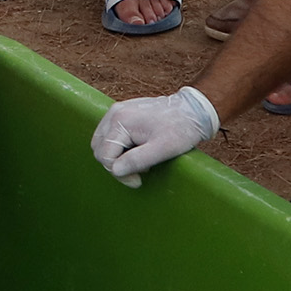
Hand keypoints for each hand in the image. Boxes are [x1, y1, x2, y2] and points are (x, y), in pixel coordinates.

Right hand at [88, 84, 218, 187]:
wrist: (192, 110)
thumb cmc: (180, 128)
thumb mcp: (162, 149)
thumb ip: (136, 160)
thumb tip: (115, 170)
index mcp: (121, 121)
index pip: (104, 156)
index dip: (119, 173)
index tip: (139, 179)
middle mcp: (114, 113)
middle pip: (99, 149)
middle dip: (116, 165)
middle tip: (139, 171)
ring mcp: (117, 112)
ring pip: (102, 143)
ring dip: (116, 157)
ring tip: (139, 160)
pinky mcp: (122, 113)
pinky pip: (110, 136)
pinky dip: (119, 148)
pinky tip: (137, 150)